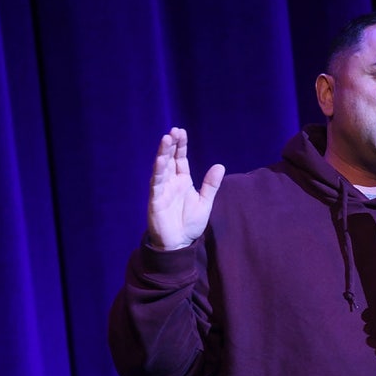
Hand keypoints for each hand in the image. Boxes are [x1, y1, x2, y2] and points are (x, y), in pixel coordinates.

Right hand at [147, 127, 224, 249]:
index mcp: (182, 181)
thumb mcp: (205, 202)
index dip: (180, 146)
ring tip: (166, 139)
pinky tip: (160, 160)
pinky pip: (156, 183)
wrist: (179, 244)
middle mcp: (171, 183)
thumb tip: (220, 165)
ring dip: (162, 153)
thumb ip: (211, 185)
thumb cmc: (190, 224)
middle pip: (169, 159)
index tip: (181, 131)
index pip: (180, 159)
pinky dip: (158, 171)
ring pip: (161, 168)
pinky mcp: (155, 200)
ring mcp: (162, 190)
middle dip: (171, 145)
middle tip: (174, 131)